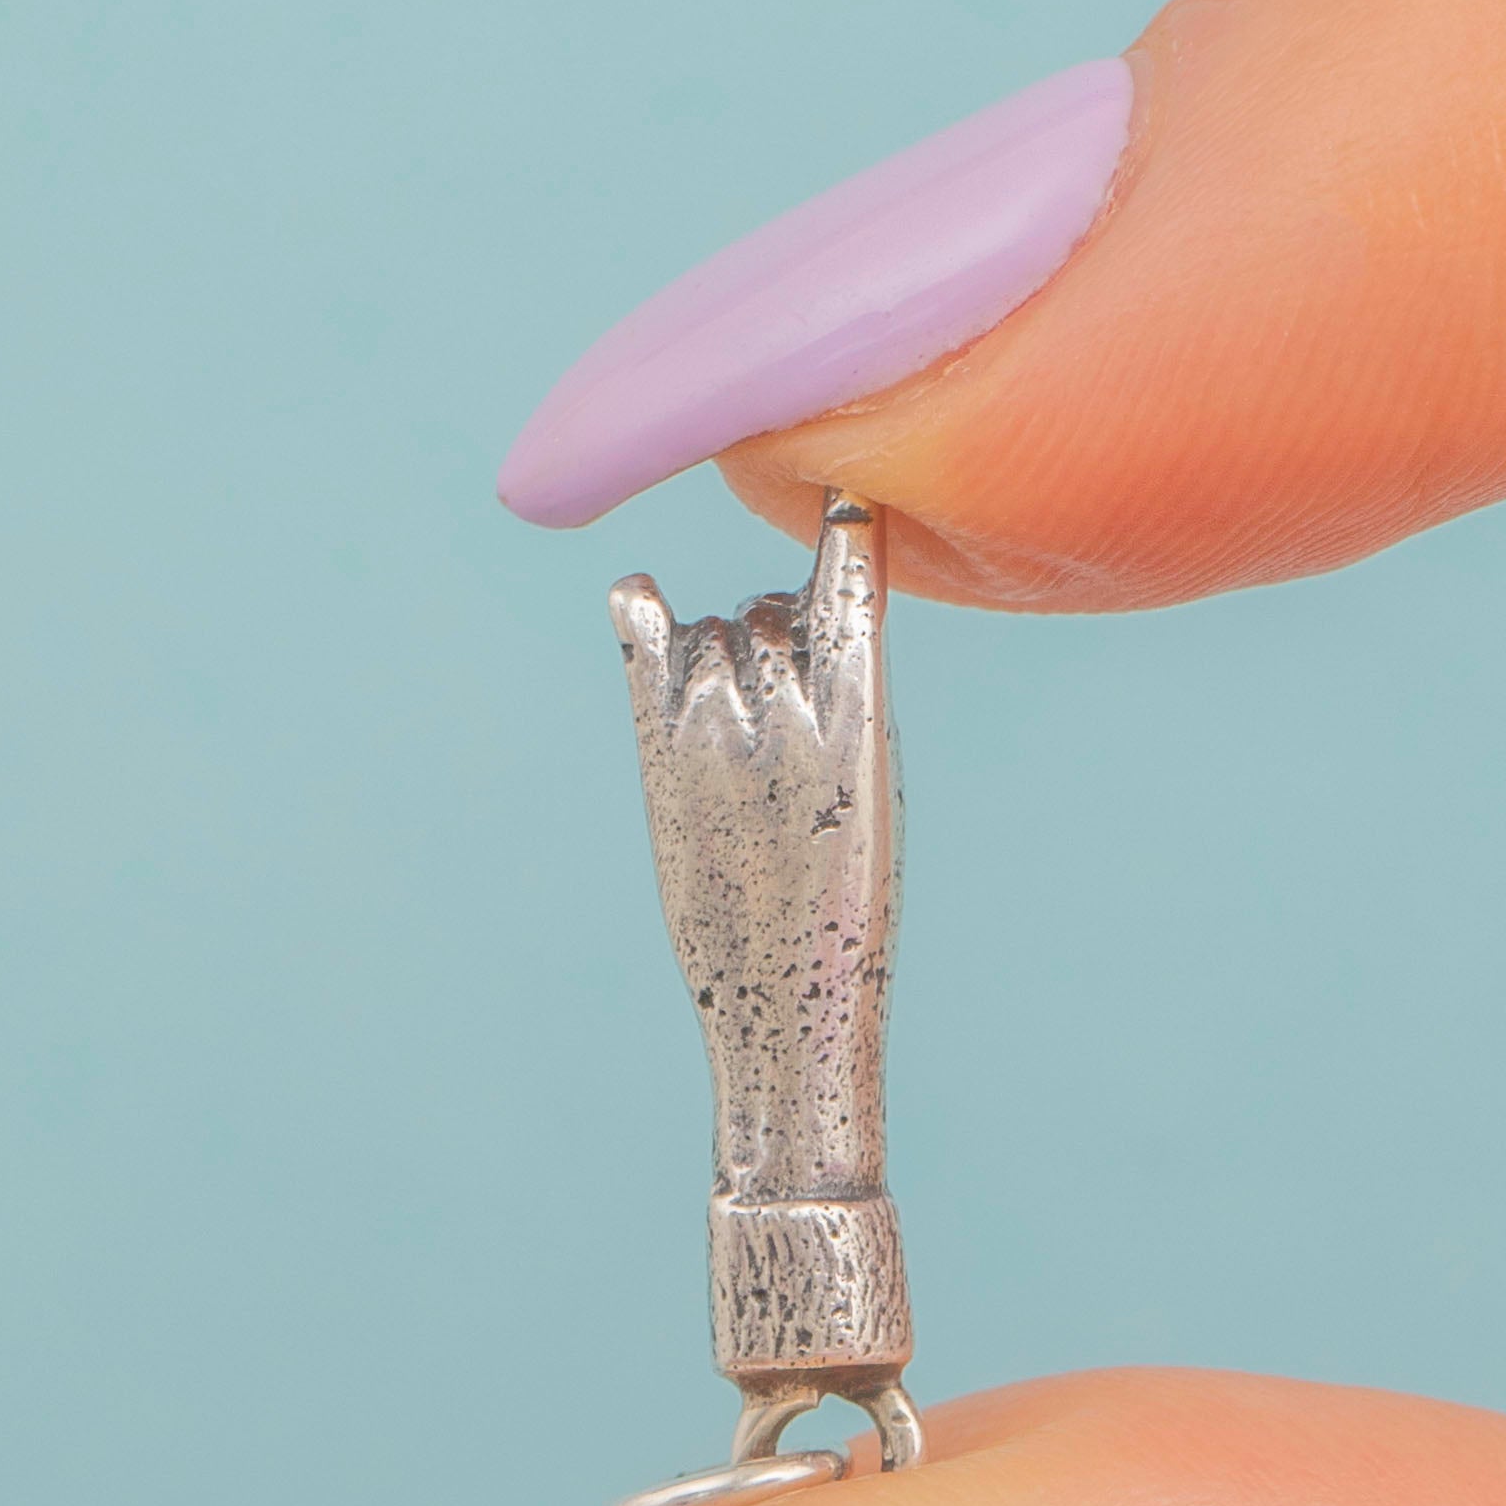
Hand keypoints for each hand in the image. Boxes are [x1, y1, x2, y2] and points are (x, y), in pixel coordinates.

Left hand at [606, 495, 896, 1207]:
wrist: (782, 1004)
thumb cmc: (838, 910)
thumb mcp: (866, 794)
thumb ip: (832, 705)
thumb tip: (773, 635)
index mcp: (860, 714)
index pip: (849, 577)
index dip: (846, 529)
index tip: (846, 501)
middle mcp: (782, 703)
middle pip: (769, 613)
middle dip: (778, 643)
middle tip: (782, 720)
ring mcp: (712, 721)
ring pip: (715, 630)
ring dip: (725, 656)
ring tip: (739, 732)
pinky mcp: (659, 750)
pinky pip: (644, 637)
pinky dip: (640, 610)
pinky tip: (639, 600)